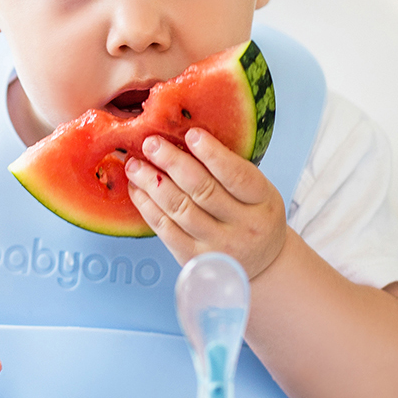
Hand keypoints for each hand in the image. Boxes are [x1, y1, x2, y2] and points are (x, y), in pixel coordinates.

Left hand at [124, 128, 286, 277]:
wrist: (261, 262)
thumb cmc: (254, 217)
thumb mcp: (259, 192)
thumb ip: (232, 169)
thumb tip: (188, 138)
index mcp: (262, 202)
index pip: (236, 175)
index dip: (212, 154)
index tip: (191, 134)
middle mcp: (242, 227)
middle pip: (202, 190)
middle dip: (172, 163)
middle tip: (151, 144)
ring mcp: (216, 246)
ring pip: (179, 209)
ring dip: (152, 184)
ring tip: (135, 164)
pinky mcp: (193, 259)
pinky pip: (165, 230)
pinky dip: (148, 207)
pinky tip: (138, 190)